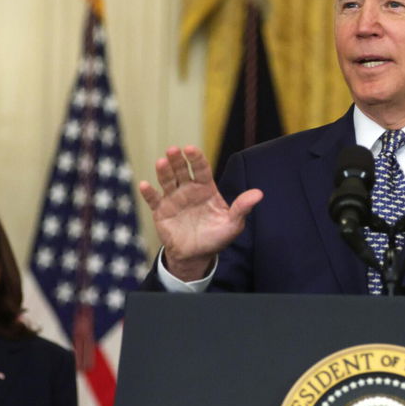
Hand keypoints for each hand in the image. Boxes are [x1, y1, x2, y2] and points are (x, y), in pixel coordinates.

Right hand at [138, 145, 262, 280]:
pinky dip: (148, 193)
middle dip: (178, 160)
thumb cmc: (216, 237)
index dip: (196, 159)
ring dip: (164, 171)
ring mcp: (173, 199)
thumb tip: (259, 194)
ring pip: (167, 181)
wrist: (196, 256)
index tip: (191, 149)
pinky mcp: (161, 211)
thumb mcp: (232, 224)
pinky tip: (145, 185)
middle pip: (182, 170)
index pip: (201, 169)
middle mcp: (188, 190)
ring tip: (161, 162)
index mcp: (206, 189)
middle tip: (174, 150)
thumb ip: (242, 208)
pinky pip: (153, 200)